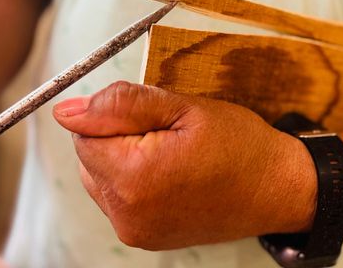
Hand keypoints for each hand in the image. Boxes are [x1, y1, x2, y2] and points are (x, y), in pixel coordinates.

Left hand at [53, 81, 315, 249]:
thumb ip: (122, 105)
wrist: (276, 188)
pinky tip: (167, 174)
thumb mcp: (185, 108)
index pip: (83, 134)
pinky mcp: (144, 238)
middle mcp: (127, 215)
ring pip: (100, 178)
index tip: (149, 115)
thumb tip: (67, 111)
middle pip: (89, 159)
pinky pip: (117, 199)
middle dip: (116, 137)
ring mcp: (135, 232)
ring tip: (168, 153)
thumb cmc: (239, 145)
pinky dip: (132, 180)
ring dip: (122, 158)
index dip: (113, 116)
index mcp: (135, 179)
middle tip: (164, 132)